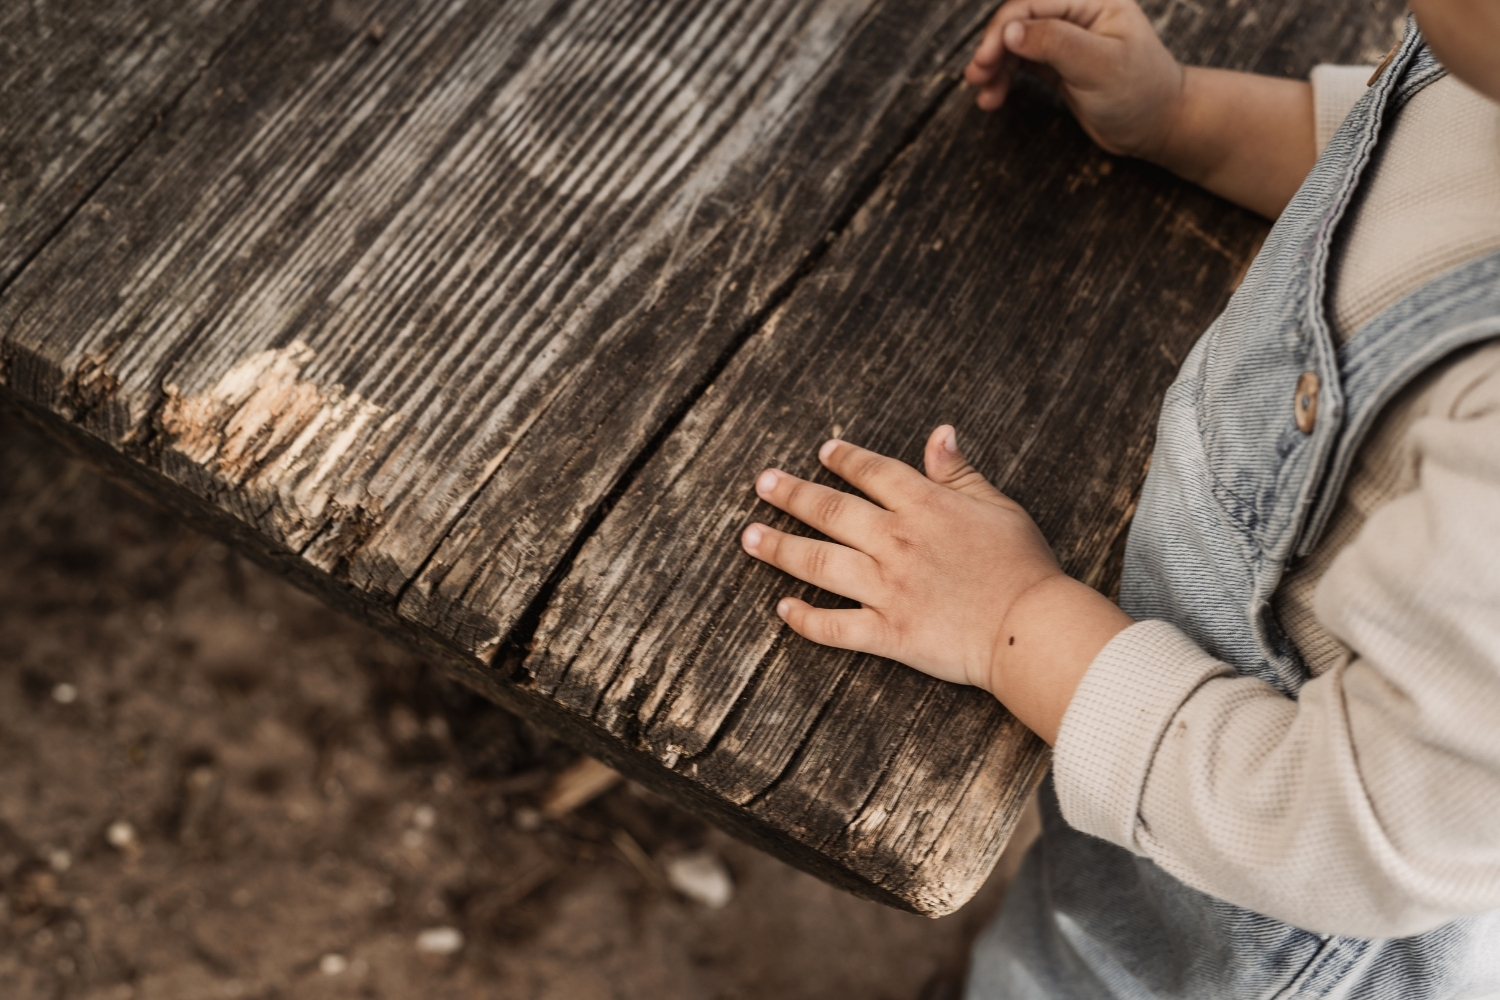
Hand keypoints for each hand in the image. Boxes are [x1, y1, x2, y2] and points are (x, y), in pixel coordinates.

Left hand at [741, 426, 1132, 743]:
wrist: (1031, 626)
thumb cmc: (1024, 566)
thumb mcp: (998, 506)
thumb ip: (959, 473)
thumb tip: (940, 433)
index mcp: (925, 506)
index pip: (873, 473)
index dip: (844, 460)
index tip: (822, 453)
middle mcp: (896, 541)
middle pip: (830, 511)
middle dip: (791, 495)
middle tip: (762, 484)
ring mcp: (887, 588)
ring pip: (819, 563)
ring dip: (779, 549)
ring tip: (749, 538)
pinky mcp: (888, 632)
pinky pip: (835, 625)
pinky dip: (805, 619)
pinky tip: (782, 609)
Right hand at [964, 0, 1184, 159]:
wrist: (1158, 126)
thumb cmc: (1141, 93)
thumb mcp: (1099, 65)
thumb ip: (1055, 43)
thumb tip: (1010, 30)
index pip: (1034, 3)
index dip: (1004, 28)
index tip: (985, 59)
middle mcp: (1077, 13)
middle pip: (1020, 20)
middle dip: (995, 47)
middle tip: (976, 76)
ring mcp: (1066, 39)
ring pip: (1016, 43)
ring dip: (995, 66)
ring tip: (983, 93)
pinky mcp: (1058, 64)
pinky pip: (1021, 64)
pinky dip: (1004, 79)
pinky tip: (993, 98)